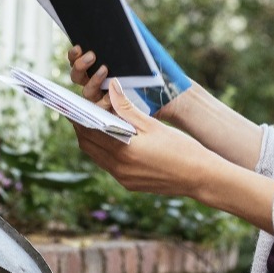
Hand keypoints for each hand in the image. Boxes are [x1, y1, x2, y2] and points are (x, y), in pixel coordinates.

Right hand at [66, 13, 192, 116]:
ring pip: (87, 92)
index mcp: (97, 65)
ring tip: (105, 70)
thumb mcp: (141, 48)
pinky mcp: (113, 112)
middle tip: (91, 54)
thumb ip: (129, 33)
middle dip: (80, 64)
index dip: (74, 54)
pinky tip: (111, 95)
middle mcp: (96, 82)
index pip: (77, 59)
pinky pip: (102, 108)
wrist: (171, 94)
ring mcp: (103, 98)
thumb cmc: (154, 69)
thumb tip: (122, 13)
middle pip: (77, 76)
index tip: (78, 46)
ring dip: (93, 80)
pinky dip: (105, 101)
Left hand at [71, 79, 214, 196]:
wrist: (201, 177)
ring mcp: (124, 179)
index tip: (72, 105)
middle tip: (80, 111)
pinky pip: (109, 166)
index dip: (78, 118)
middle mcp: (119, 169)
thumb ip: (128, 108)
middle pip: (89, 146)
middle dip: (82, 128)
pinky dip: (106, 151)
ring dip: (93, 140)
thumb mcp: (153, 125)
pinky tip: (113, 138)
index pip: (89, 132)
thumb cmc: (181, 149)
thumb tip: (112, 88)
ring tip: (94, 122)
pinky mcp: (130, 184)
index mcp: (123, 152)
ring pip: (97, 157)